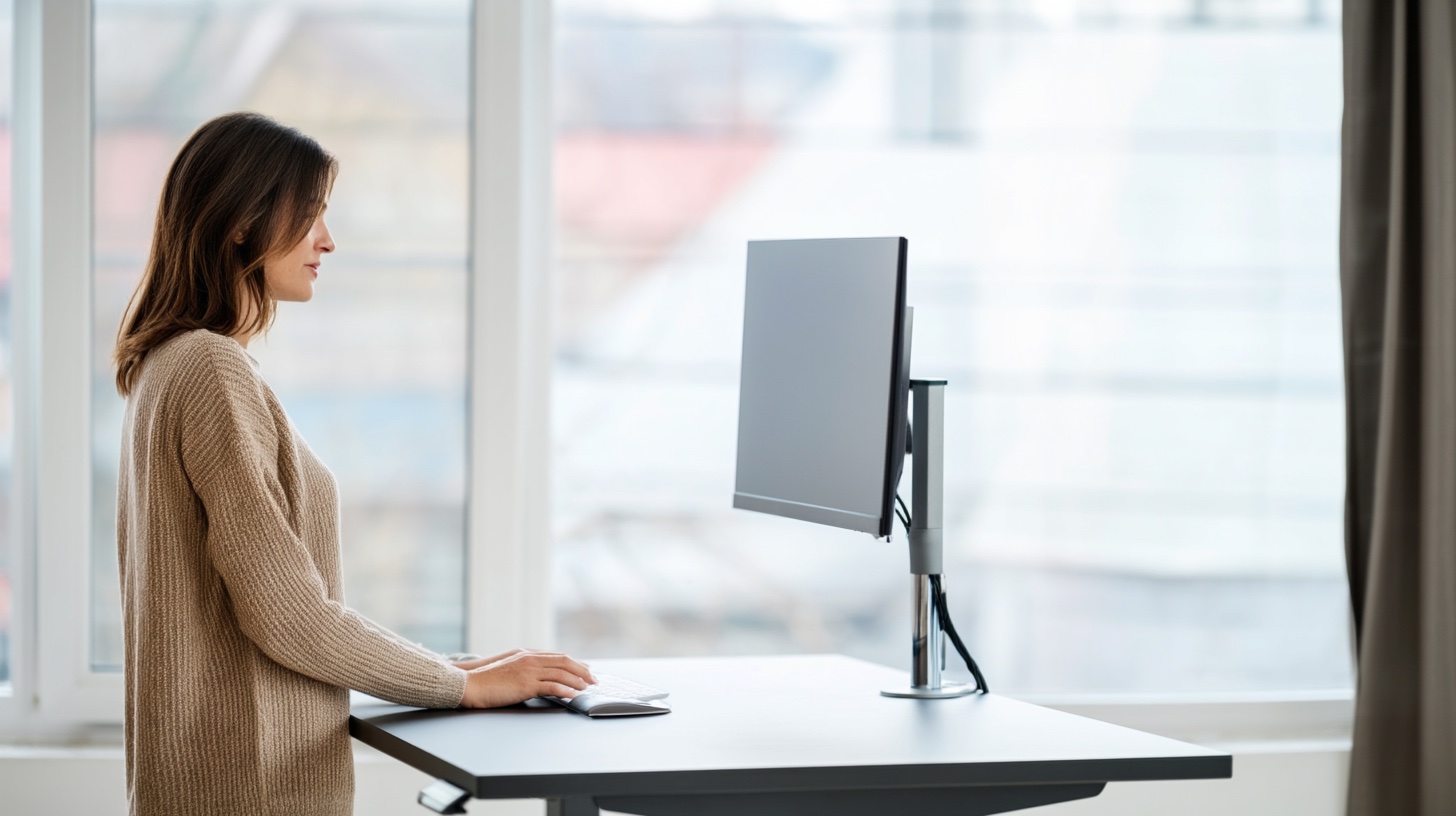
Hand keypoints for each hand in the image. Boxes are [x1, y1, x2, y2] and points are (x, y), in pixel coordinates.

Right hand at [459, 649, 596, 708]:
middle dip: (582, 670)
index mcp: (527, 653)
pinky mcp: (526, 684)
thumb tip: (540, 679)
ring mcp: (529, 670)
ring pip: (561, 673)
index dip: (574, 662)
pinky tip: (574, 695)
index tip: (585, 669)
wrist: (470, 684)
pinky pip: (552, 686)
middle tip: (594, 679)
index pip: (557, 656)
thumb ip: (525, 669)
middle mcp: (530, 658)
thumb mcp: (509, 669)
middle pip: (564, 662)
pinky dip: (566, 690)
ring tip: (588, 688)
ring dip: (578, 681)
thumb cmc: (486, 680)